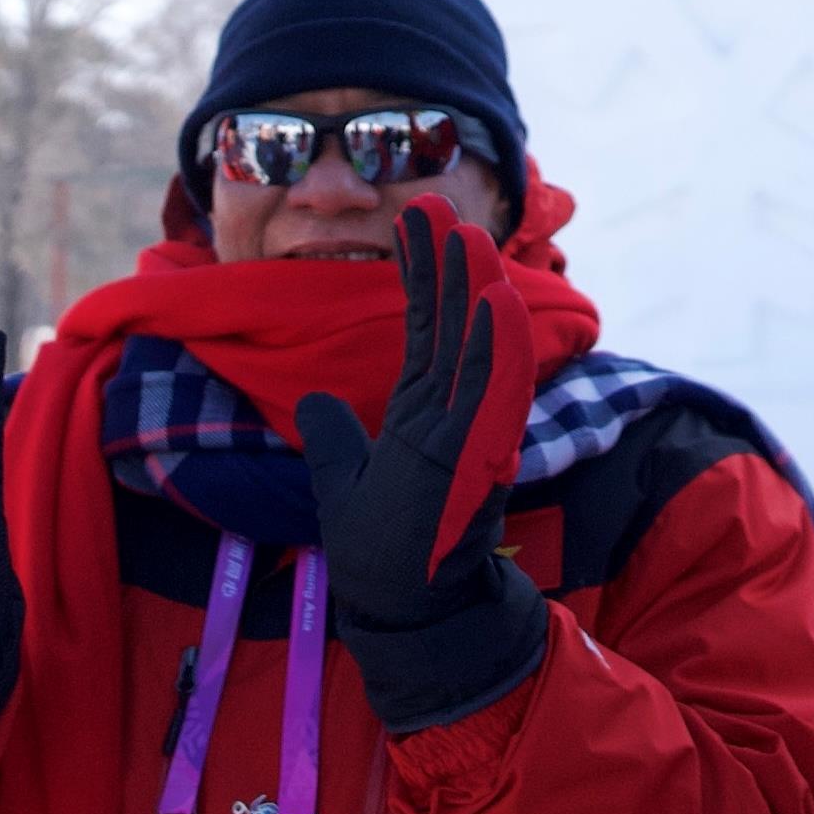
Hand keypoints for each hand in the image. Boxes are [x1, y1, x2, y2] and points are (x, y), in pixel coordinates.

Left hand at [294, 203, 549, 733]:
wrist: (405, 610)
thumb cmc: (382, 552)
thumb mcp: (342, 479)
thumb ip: (336, 434)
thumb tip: (314, 396)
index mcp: (422, 415)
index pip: (425, 328)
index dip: (420, 273)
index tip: (413, 221)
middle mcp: (451, 415)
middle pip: (451, 324)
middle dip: (445, 264)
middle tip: (436, 203)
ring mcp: (468, 435)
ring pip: (476, 350)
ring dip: (476, 293)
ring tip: (470, 236)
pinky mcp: (477, 461)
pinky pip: (492, 397)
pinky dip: (496, 352)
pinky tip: (498, 305)